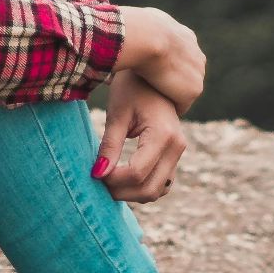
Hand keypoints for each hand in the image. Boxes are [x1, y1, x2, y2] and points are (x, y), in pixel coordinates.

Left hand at [92, 68, 187, 203]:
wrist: (154, 78)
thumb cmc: (131, 91)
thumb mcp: (117, 115)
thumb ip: (109, 146)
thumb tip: (98, 174)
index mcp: (163, 134)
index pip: (137, 172)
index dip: (113, 179)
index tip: (94, 173)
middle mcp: (177, 147)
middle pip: (149, 188)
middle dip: (122, 192)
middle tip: (99, 183)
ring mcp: (179, 153)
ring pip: (156, 191)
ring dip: (132, 194)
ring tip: (108, 182)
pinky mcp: (175, 157)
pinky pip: (161, 184)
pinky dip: (142, 188)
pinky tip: (122, 180)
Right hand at [118, 6, 205, 116]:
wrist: (148, 38)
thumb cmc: (138, 28)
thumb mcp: (144, 19)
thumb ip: (147, 25)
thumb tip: (136, 24)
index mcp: (186, 38)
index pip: (180, 56)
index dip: (164, 65)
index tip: (150, 72)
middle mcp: (197, 56)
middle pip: (185, 75)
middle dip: (171, 82)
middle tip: (150, 90)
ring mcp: (197, 74)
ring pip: (184, 91)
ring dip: (170, 96)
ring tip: (151, 102)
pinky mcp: (193, 90)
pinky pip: (181, 105)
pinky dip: (169, 107)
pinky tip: (155, 109)